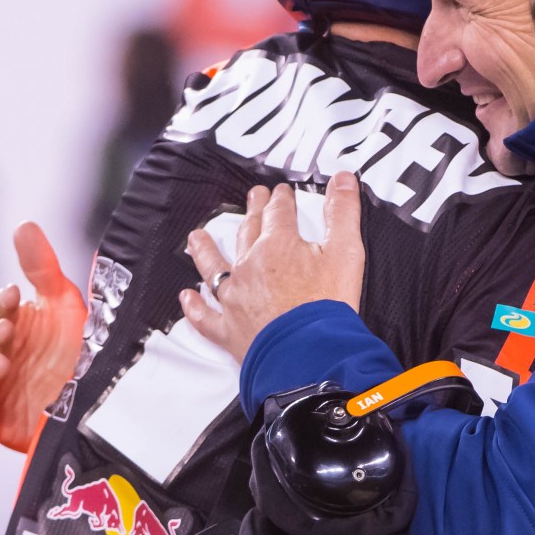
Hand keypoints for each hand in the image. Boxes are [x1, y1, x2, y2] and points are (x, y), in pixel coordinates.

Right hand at [0, 222, 87, 452]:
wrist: (107, 401)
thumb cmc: (84, 350)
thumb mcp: (65, 304)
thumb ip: (42, 267)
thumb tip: (22, 224)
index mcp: (15, 328)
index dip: (0, 303)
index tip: (14, 294)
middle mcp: (4, 357)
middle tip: (9, 330)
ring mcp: (1, 390)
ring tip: (4, 363)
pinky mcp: (2, 423)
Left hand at [180, 176, 363, 360]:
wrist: (309, 356)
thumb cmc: (328, 307)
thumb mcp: (346, 252)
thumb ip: (343, 212)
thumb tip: (343, 178)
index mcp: (278, 246)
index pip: (278, 213)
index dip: (281, 200)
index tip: (281, 193)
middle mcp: (250, 266)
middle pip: (249, 232)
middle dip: (253, 212)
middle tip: (253, 198)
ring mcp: (235, 298)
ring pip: (215, 268)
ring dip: (206, 251)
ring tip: (197, 237)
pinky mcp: (229, 330)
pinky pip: (206, 316)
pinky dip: (196, 307)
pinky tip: (188, 297)